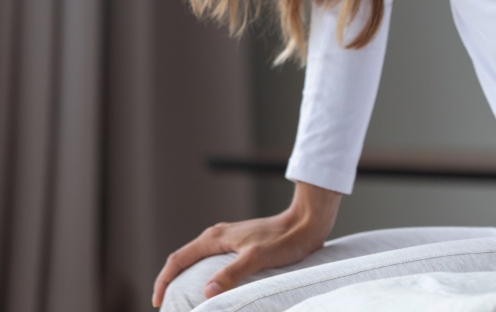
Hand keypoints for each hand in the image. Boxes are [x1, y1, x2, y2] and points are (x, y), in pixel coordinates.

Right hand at [151, 181, 340, 306]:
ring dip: (185, 277)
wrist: (306, 222)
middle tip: (166, 304)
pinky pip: (210, 259)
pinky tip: (210, 286)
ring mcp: (227, 238)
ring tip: (182, 298)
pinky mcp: (239, 242)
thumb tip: (207, 292)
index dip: (164, 281)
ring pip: (196, 259)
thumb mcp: (258, 258)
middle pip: (183, 258)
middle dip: (170, 280)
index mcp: (215, 237)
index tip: (158, 302)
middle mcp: (217, 235)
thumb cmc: (285, 240)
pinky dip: (201, 273)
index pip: (177, 259)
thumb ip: (232, 274)